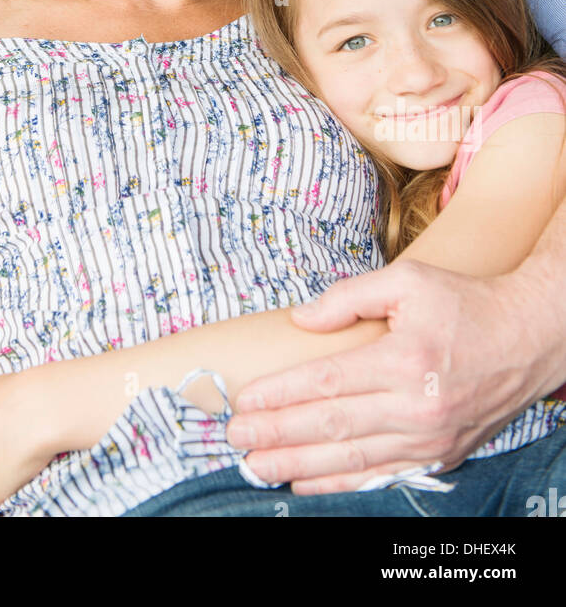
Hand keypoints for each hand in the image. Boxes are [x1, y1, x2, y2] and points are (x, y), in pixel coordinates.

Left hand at [227, 260, 543, 494]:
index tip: (244, 400)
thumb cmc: (465, 304)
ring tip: (256, 465)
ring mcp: (429, 437)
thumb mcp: (408, 280)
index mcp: (404, 359)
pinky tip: (304, 482)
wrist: (528, 339)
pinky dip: (339, 482)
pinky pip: (380, 475)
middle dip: (277, 433)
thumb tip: (299, 319)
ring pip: (351, 458)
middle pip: (332, 425)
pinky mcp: (439, 455)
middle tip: (236, 438)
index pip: (328, 381)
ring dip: (298, 464)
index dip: (281, 394)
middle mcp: (416, 406)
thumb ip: (349, 297)